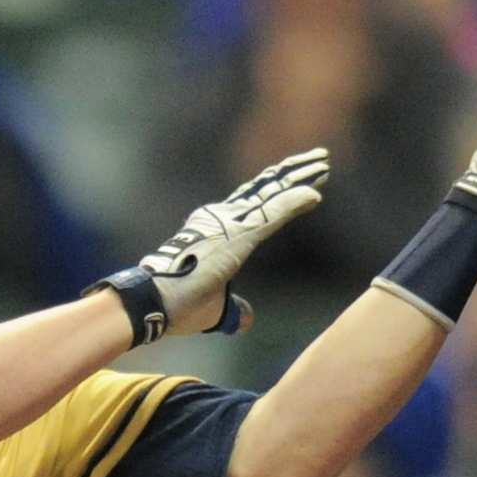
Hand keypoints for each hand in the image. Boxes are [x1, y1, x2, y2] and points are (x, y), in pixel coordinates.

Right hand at [136, 148, 330, 336]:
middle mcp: (221, 219)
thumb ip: (235, 308)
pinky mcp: (236, 236)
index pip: (254, 203)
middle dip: (293, 173)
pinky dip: (294, 203)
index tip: (303, 180)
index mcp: (216, 230)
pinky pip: (271, 215)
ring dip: (299, 178)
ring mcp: (229, 224)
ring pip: (271, 194)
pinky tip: (315, 193)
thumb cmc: (177, 305)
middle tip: (319, 157)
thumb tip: (247, 319)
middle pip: (265, 190)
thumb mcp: (215, 308)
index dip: (279, 189)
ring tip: (322, 162)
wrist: (153, 302)